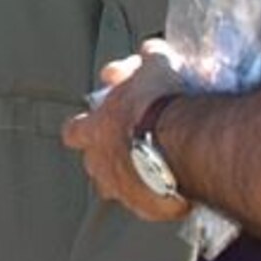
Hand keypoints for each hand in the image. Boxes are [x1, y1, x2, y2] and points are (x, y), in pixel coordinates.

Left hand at [62, 40, 188, 221]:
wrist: (186, 142)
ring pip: (118, 188)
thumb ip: (148, 61)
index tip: (94, 125)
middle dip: (108, 157)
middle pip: (93, 165)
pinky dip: (158, 197)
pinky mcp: (149, 208)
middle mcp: (102, 164)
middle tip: (133, 147)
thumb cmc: (163, 104)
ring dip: (132, 179)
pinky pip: (149, 205)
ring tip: (155, 169)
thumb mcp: (156, 68)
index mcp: (96, 130)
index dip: (83, 129)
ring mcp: (123, 189)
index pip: (73, 131)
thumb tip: (151, 52)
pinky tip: (175, 188)